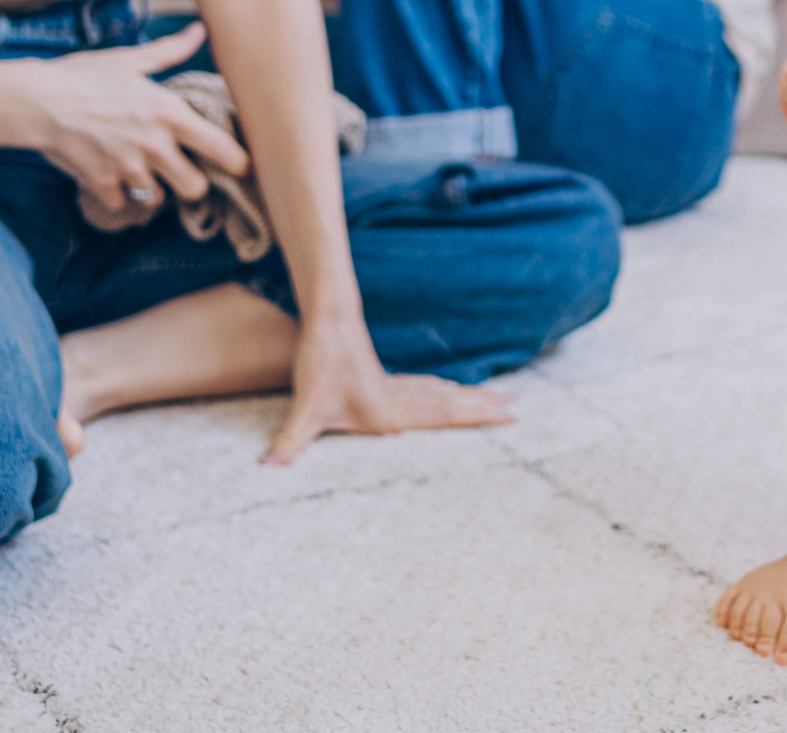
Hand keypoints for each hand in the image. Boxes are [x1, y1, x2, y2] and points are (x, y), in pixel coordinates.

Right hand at [17, 24, 252, 229]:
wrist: (38, 102)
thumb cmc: (84, 76)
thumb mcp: (129, 60)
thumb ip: (170, 52)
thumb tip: (199, 32)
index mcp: (168, 113)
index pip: (219, 147)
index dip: (238, 163)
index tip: (243, 168)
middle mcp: (154, 145)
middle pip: (195, 187)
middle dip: (192, 184)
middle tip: (183, 173)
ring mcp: (129, 168)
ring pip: (158, 198)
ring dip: (153, 189)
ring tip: (141, 170)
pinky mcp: (103, 185)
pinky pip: (122, 203)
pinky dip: (117, 195)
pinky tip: (110, 177)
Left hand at [262, 314, 514, 463]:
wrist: (325, 319)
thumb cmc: (319, 364)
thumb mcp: (305, 409)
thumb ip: (290, 441)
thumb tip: (266, 467)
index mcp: (392, 411)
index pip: (445, 416)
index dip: (478, 417)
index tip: (510, 414)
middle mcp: (400, 399)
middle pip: (452, 403)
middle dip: (486, 408)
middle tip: (520, 408)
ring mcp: (395, 387)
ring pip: (442, 394)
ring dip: (469, 398)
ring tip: (498, 399)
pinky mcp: (385, 378)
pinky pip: (425, 388)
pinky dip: (444, 390)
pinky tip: (448, 389)